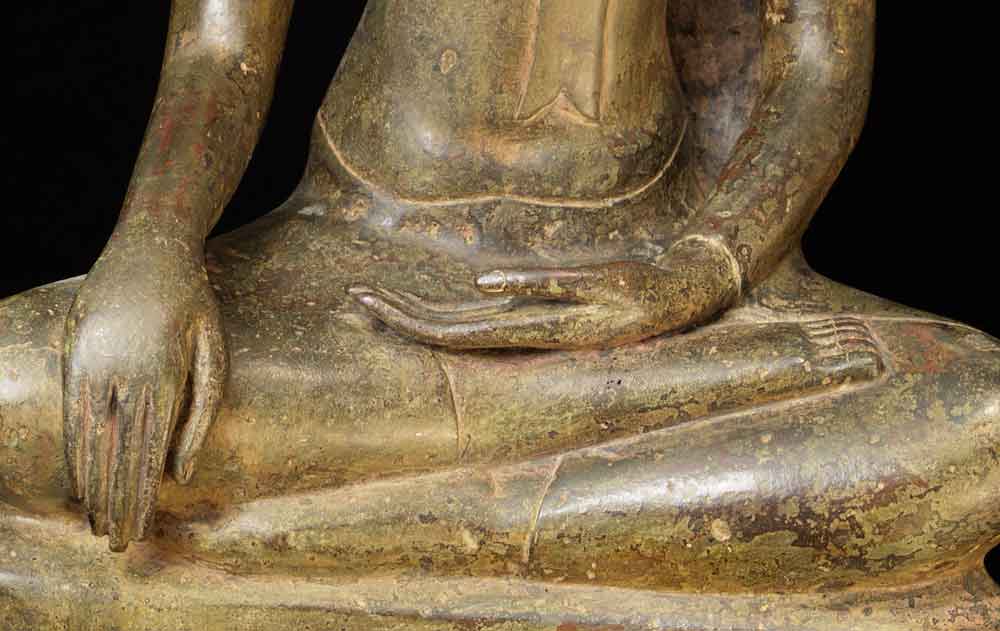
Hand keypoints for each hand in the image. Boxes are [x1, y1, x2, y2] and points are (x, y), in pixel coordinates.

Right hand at [62, 230, 226, 550]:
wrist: (150, 246)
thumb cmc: (195, 303)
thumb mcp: (214, 350)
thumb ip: (201, 413)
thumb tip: (181, 475)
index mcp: (161, 372)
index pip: (148, 451)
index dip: (141, 495)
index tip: (140, 529)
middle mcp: (121, 372)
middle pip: (117, 453)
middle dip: (118, 502)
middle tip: (119, 544)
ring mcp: (93, 363)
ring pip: (90, 439)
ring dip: (93, 486)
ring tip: (97, 524)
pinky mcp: (75, 356)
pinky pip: (72, 415)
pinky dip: (76, 453)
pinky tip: (79, 481)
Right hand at [351, 237, 740, 349]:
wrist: (682, 292)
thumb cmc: (622, 293)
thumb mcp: (567, 288)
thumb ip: (523, 289)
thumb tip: (479, 284)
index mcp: (519, 324)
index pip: (450, 329)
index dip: (406, 318)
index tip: (366, 300)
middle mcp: (528, 327)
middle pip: (451, 330)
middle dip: (401, 315)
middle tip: (357, 296)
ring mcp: (553, 317)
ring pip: (482, 325)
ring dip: (435, 313)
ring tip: (389, 298)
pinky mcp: (588, 300)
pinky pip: (544, 298)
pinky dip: (515, 291)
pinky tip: (483, 286)